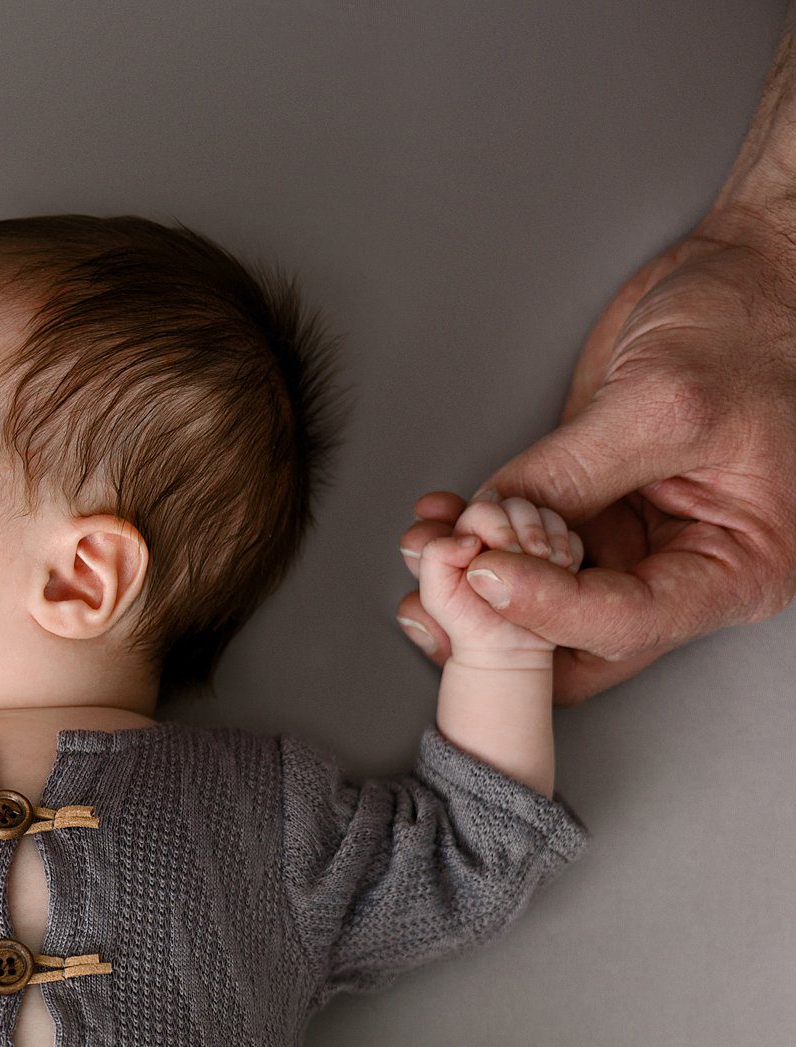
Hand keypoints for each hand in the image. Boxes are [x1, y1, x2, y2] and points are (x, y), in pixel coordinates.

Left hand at [396, 208, 795, 702]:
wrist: (741, 278)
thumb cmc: (743, 330)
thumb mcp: (664, 403)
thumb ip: (577, 473)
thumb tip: (495, 528)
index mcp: (734, 570)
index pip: (626, 623)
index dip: (548, 609)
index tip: (486, 572)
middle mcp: (680, 574)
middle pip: (575, 643)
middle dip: (497, 616)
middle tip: (437, 582)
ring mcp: (629, 548)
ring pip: (537, 608)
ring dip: (472, 581)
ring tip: (428, 543)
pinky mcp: (588, 517)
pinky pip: (523, 555)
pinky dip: (476, 540)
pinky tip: (440, 520)